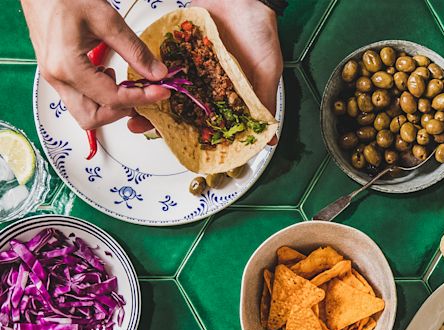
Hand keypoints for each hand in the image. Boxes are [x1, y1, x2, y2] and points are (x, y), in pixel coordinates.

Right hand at [21, 0, 169, 129]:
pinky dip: (99, 96)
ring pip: (84, 112)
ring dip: (109, 106)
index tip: (161, 91)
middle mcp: (57, 77)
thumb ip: (135, 51)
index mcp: (67, 66)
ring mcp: (55, 78)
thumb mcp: (107, 21)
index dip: (141, 98)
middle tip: (143, 94)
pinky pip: (80, 98)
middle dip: (121, 111)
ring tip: (125, 84)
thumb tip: (157, 73)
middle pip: (92, 118)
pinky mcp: (57, 74)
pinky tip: (110, 77)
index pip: (112, 99)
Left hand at [128, 0, 282, 142]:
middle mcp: (208, 80)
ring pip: (167, 83)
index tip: (171, 140)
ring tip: (130, 100)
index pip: (206, 119)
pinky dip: (148, 65)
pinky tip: (134, 74)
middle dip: (159, 115)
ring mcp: (193, 62)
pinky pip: (162, 56)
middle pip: (181, 105)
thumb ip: (264, 102)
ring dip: (149, 92)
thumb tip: (270, 137)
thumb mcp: (268, 72)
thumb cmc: (261, 32)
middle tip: (138, 122)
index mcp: (228, 93)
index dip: (188, 132)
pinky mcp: (182, 43)